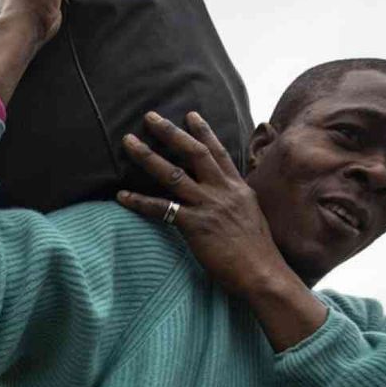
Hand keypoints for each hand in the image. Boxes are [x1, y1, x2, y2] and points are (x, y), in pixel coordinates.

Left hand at [117, 112, 328, 351]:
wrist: (264, 272)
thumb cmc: (258, 252)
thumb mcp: (252, 215)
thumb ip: (237, 200)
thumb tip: (229, 195)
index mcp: (238, 188)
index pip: (218, 152)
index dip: (203, 131)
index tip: (189, 114)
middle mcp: (222, 191)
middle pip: (194, 153)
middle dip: (171, 132)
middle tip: (150, 117)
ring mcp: (208, 206)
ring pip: (172, 173)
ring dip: (148, 156)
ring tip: (129, 142)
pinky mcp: (195, 226)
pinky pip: (161, 209)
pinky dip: (139, 201)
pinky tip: (121, 195)